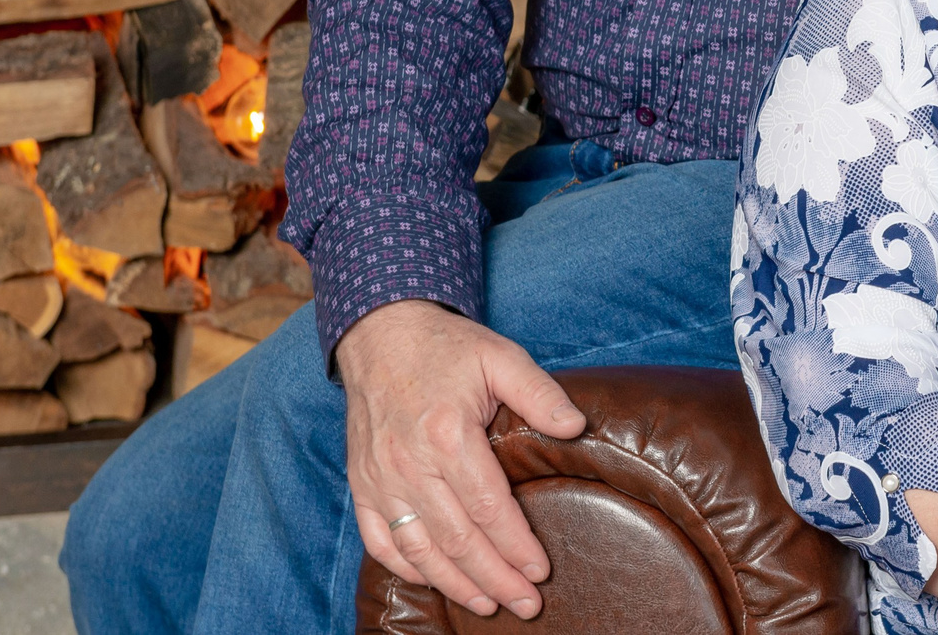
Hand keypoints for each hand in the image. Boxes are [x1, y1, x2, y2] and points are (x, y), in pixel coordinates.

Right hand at [335, 298, 586, 619]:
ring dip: (455, 584)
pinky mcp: (361, 483)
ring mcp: (380, 477)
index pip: (489, 507)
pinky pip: (379, 539)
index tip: (541, 570)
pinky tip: (435, 582)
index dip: (516, 545)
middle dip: (496, 578)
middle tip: (527, 605)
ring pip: (419, 549)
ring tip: (488, 606)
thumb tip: (576, 428)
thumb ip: (539, 394)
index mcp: (447, 433)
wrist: (381, 332)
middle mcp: (409, 463)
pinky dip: (406, 567)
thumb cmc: (447, 346)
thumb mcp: (500, 356)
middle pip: (457, 539)